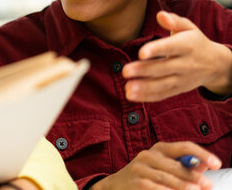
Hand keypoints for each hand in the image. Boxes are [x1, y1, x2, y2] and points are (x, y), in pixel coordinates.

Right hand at [91, 142, 221, 189]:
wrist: (117, 184)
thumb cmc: (146, 175)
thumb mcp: (163, 166)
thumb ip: (182, 165)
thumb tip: (203, 165)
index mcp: (160, 148)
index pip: (184, 147)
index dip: (202, 154)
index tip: (216, 163)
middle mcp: (149, 154)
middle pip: (175, 165)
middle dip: (193, 176)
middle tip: (208, 184)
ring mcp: (140, 168)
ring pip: (165, 178)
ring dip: (181, 185)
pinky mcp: (135, 181)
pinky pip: (153, 187)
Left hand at [123, 11, 231, 101]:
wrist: (215, 64)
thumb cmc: (195, 42)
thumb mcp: (189, 28)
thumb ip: (174, 20)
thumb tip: (160, 15)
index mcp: (187, 45)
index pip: (172, 47)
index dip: (157, 50)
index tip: (141, 53)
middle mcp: (186, 64)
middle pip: (164, 68)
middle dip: (144, 71)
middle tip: (125, 71)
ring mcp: (182, 79)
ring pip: (163, 85)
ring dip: (144, 88)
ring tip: (128, 88)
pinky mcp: (178, 89)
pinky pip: (163, 95)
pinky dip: (148, 97)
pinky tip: (132, 96)